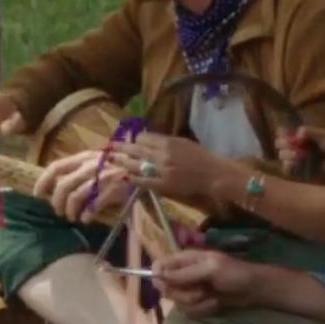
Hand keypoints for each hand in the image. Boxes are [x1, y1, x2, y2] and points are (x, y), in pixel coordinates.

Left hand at [33, 149, 129, 223]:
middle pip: (63, 185)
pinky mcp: (115, 188)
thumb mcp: (97, 163)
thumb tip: (56, 187)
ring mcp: (103, 176)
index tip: (38, 194)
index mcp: (84, 157)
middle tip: (60, 212)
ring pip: (76, 196)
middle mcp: (91, 165)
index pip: (56, 167)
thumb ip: (79, 171)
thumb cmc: (120, 168)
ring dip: (70, 211)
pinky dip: (86, 214)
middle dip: (57, 202)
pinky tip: (86, 219)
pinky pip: (94, 205)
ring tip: (73, 217)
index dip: (43, 181)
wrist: (149, 167)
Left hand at [115, 132, 242, 200]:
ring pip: (136, 165)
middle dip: (121, 148)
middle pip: (136, 150)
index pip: (144, 138)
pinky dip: (134, 179)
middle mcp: (162, 155)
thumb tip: (149, 140)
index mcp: (168, 142)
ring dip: (122, 162)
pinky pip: (144, 182)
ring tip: (111, 160)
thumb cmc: (202, 157)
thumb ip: (166, 142)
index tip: (131, 141)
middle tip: (110, 147)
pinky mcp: (163, 185)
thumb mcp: (184, 142)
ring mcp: (162, 171)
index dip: (136, 139)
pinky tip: (126, 177)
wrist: (214, 174)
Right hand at [153, 249, 261, 314]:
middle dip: (182, 294)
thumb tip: (159, 276)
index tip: (166, 286)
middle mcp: (183, 274)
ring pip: (176, 301)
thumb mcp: (211, 269)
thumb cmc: (235, 273)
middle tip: (200, 293)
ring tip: (211, 299)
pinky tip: (214, 304)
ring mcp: (189, 289)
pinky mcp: (196, 302)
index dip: (158, 276)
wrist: (254, 289)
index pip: (159, 266)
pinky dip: (200, 310)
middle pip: (165, 287)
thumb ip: (185, 273)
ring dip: (194, 304)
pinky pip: (187, 310)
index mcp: (184, 260)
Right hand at [282, 126, 324, 187]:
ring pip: (284, 157)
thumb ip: (313, 132)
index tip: (282, 132)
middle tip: (287, 143)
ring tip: (294, 154)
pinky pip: (291, 171)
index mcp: (309, 138)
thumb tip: (298, 131)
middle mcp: (303, 149)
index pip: (290, 133)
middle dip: (284, 143)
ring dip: (286, 154)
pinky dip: (289, 166)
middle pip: (284, 145)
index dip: (284, 132)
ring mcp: (303, 163)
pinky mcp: (304, 176)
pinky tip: (294, 163)